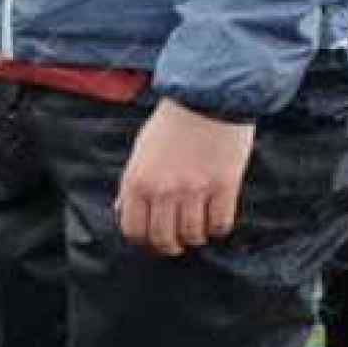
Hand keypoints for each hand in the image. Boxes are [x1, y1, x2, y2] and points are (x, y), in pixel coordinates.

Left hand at [116, 100, 254, 257]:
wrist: (209, 99)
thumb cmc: (172, 124)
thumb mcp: (140, 152)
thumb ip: (132, 184)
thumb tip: (123, 210)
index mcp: (137, 182)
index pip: (133, 230)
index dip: (143, 242)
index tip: (151, 242)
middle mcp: (163, 191)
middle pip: (163, 238)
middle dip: (169, 246)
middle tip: (175, 244)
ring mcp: (194, 190)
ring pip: (192, 235)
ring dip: (194, 238)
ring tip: (197, 232)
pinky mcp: (224, 186)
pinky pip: (220, 223)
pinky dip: (218, 228)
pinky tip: (216, 221)